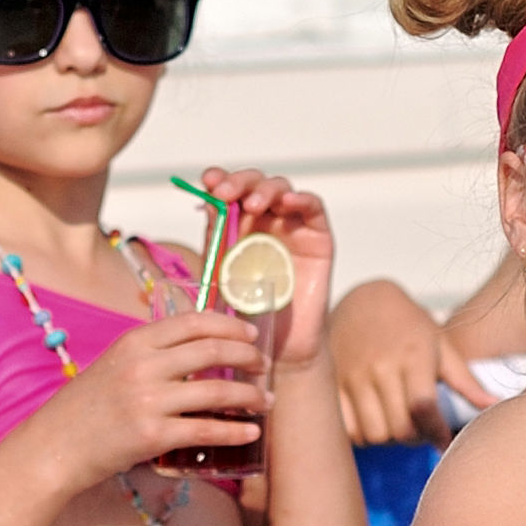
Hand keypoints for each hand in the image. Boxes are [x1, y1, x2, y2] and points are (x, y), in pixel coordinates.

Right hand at [17, 311, 268, 490]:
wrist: (51, 448)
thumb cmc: (86, 408)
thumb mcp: (114, 365)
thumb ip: (152, 355)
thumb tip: (200, 350)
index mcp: (134, 342)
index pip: (194, 322)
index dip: (230, 327)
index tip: (250, 336)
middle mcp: (142, 366)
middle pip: (213, 352)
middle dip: (248, 358)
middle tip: (263, 366)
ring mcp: (148, 401)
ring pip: (218, 392)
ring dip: (251, 396)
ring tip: (265, 401)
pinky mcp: (152, 435)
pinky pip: (207, 430)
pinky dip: (235, 431)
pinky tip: (252, 431)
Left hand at [193, 167, 334, 366]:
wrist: (277, 346)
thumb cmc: (246, 314)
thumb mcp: (221, 273)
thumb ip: (216, 240)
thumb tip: (207, 204)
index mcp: (236, 226)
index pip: (229, 191)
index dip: (219, 180)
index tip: (208, 182)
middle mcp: (264, 221)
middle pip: (254, 184)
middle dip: (239, 182)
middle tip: (225, 193)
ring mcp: (292, 227)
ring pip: (282, 189)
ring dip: (266, 189)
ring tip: (254, 204)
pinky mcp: (318, 238)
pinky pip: (314, 208)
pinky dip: (302, 199)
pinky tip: (289, 202)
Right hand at [330, 279, 495, 444]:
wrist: (363, 299)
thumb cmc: (409, 324)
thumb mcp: (440, 344)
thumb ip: (465, 380)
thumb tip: (493, 404)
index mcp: (413, 357)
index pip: (423, 408)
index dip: (436, 433)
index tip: (444, 441)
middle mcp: (381, 367)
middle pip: (400, 429)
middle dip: (416, 438)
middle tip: (422, 430)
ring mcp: (352, 377)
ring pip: (374, 434)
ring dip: (389, 439)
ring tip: (397, 424)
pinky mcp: (331, 384)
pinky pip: (346, 429)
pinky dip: (361, 435)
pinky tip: (373, 421)